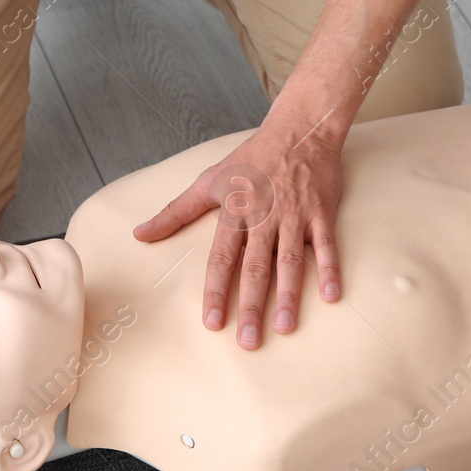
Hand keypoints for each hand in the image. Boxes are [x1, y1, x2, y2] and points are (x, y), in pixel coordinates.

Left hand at [133, 122, 344, 349]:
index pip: (221, 259)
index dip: (215, 291)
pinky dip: (329, 270)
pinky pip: (326, 245)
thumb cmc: (250, 159)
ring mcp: (294, 216)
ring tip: (284, 329)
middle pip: (255, 268)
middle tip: (247, 341)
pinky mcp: (321, 213)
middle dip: (250, 306)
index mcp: (235, 213)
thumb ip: (174, 213)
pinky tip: (331, 297)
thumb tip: (139, 234)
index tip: (212, 322)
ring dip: (288, 296)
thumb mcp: (208, 182)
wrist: (299, 128)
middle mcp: (264, 218)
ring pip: (290, 262)